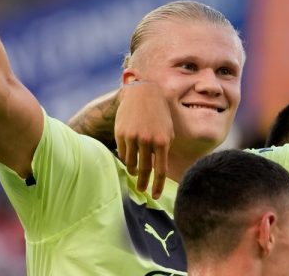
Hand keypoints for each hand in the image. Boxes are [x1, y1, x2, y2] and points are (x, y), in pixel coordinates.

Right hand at [115, 79, 173, 198]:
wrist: (142, 93)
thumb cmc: (159, 113)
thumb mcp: (168, 130)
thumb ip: (164, 148)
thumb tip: (159, 168)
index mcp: (162, 141)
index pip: (160, 170)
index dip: (157, 186)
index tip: (154, 196)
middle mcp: (147, 140)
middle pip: (144, 169)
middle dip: (143, 182)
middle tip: (141, 189)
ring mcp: (133, 137)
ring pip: (130, 162)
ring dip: (132, 170)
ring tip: (134, 172)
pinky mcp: (121, 133)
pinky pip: (122, 152)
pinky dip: (125, 157)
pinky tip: (128, 156)